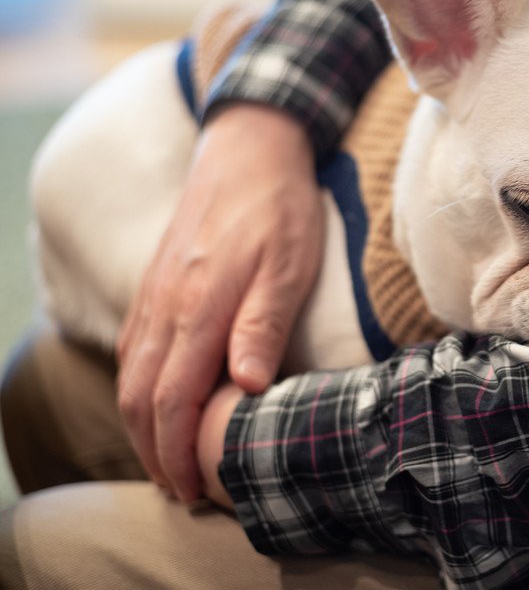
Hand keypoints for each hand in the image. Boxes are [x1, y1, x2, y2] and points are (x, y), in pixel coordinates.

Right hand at [117, 103, 324, 502]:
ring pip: (130, 374)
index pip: (172, 398)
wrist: (249, 146)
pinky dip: (138, 388)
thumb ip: (263, 325)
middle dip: (155, 451)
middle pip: (139, 397)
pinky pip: (133, 347)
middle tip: (181, 491)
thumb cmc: (279, 207)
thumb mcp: (288, 265)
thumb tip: (247, 386)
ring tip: (168, 461)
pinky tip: (157, 403)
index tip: (194, 488)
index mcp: (199, 307)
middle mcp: (165, 305)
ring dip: (142, 426)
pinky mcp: (156, 282)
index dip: (177, 450)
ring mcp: (154, 293)